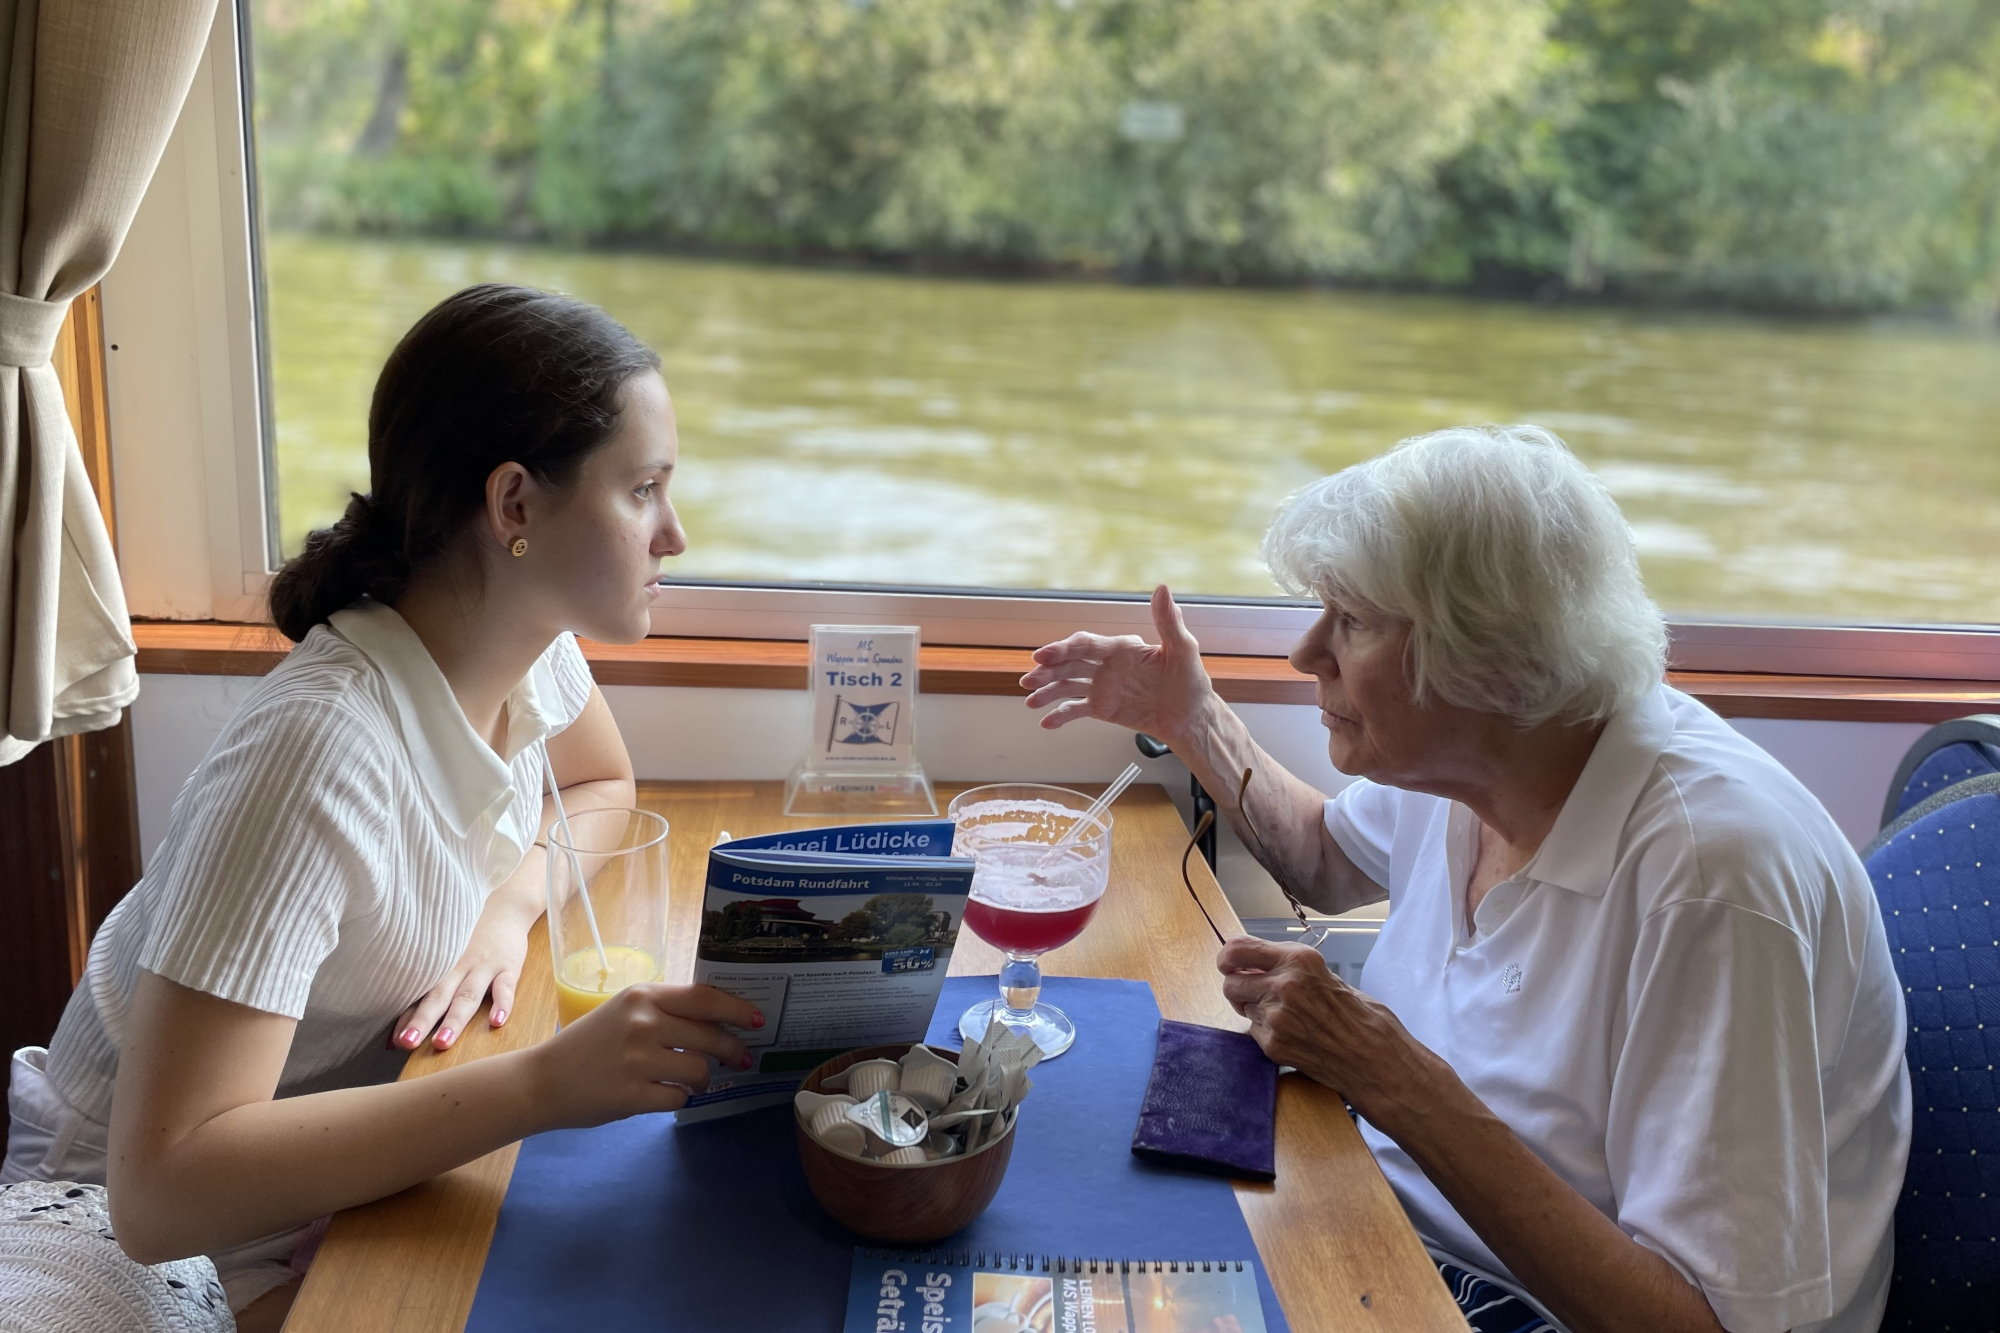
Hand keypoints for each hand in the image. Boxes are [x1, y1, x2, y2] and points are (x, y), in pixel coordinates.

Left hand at [394, 894, 535, 1051]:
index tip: (394, 1042)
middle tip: (408, 1043)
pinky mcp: (509, 965)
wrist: (506, 906)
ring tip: (442, 1042)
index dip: (406, 1019)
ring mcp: (484, 967)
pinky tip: (497, 1022)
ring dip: (454, 1020)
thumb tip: (400, 1026)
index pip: (420, 996)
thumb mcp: (449, 955)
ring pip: (467, 996)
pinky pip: (506, 986)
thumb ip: (430, 987)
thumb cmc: (472, 937)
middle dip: (422, 1021)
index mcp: (442, 968)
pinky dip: (502, 1003)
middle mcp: (459, 968)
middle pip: (438, 997)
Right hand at [528, 984, 763, 1126]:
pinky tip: (665, 1095)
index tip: (756, 1019)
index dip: (736, 1009)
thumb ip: (663, 1012)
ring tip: (690, 1080)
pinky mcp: (632, 1094)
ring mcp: (638, 1060)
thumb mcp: (623, 1012)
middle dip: (731, 1050)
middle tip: (739, 1059)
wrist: (541, 1081)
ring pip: (699, 1069)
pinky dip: (679, 1099)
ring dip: (702, 1078)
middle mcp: (642, 1023)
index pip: (703, 997)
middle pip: (709, 1036)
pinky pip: (679, 1098)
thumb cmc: (587, 1045)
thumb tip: (715, 1021)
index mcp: (642, 996)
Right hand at [1021, 584, 1216, 744]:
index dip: (1062, 649)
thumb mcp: (1182, 649)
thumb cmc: (1190, 680)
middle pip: (1069, 664)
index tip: (1045, 656)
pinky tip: (1047, 721)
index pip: (1084, 645)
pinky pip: (1076, 710)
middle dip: (1047, 670)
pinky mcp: (1102, 709)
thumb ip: (1168, 621)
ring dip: (1047, 691)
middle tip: (1029, 678)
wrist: (1191, 716)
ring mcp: (1102, 687)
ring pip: (1066, 686)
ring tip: (1030, 700)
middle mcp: (1106, 665)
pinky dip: (1060, 715)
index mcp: (1120, 648)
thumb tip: (1162, 588)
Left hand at [1216, 936, 1443, 1124]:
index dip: (1229, 956)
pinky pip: (1253, 1031)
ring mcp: (1275, 1016)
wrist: (1376, 1060)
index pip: (1239, 948)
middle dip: (1239, 986)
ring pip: (1240, 1007)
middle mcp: (1283, 983)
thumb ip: (1292, 969)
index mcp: (1299, 959)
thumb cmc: (1362, 1018)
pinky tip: (1291, 1035)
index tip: (1229, 962)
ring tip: (1284, 1016)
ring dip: (1253, 1009)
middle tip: (1254, 993)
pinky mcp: (1273, 1044)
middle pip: (1230, 981)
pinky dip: (1265, 1032)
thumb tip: (1258, 964)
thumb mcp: (1329, 977)